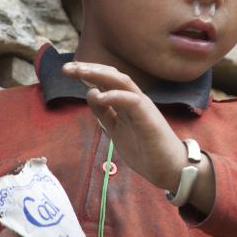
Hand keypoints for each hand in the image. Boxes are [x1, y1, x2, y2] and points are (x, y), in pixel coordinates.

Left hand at [61, 61, 187, 190]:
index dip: (87, 73)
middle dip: (89, 70)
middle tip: (66, 68)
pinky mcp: (148, 117)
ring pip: (121, 81)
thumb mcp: (116, 130)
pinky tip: (99, 96)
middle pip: (111, 76)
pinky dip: (115, 96)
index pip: (106, 80)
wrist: (170, 167)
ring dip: (100, 75)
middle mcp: (134, 99)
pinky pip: (132, 101)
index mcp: (127, 102)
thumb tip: (92, 93)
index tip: (68, 71)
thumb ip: (104, 113)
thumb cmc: (146, 149)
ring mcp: (142, 106)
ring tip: (80, 72)